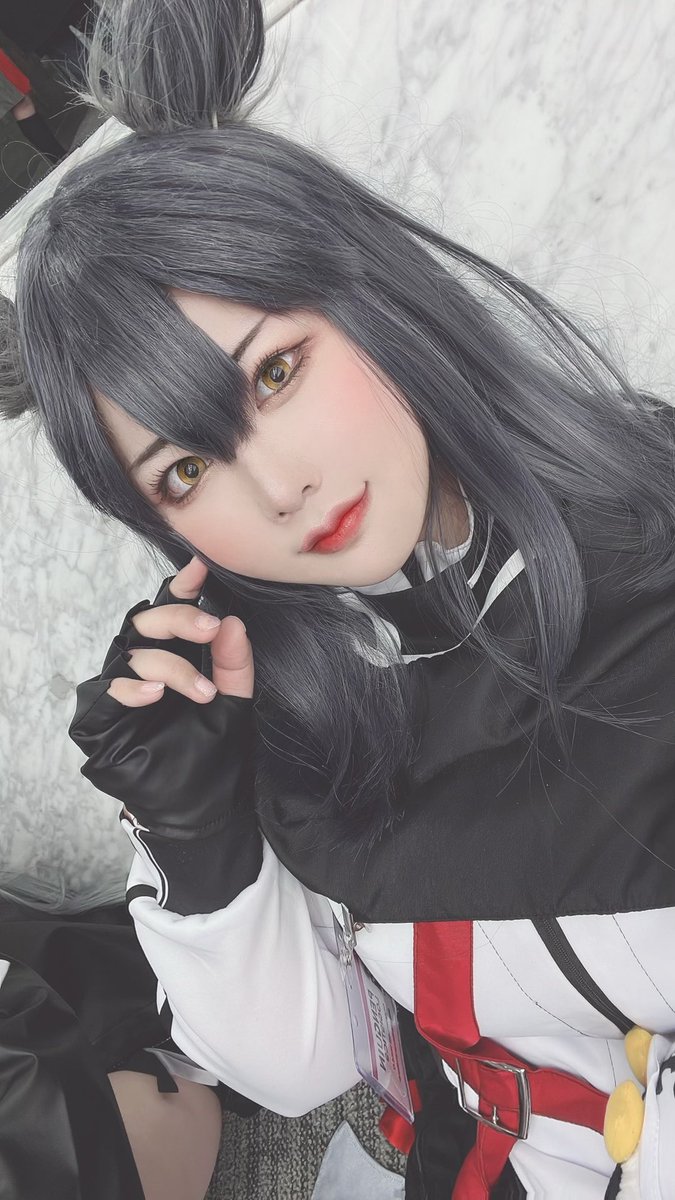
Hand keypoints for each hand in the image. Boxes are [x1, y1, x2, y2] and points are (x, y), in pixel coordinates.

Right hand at [69, 557, 255, 838]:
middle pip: (146, 621)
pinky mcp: (97, 720)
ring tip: (201, 692)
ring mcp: (118, 689)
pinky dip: (130, 689)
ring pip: (130, 653)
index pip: (172, 610)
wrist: (201, 809)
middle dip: (178, 618)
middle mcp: (141, 664)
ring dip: (169, 665)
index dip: (183, 586)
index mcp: (174, 653)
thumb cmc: (213, 753)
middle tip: (210, 629)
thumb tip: (233, 622)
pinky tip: (155, 695)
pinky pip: (106, 692)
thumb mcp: (236, 704)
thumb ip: (235, 665)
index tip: (202, 567)